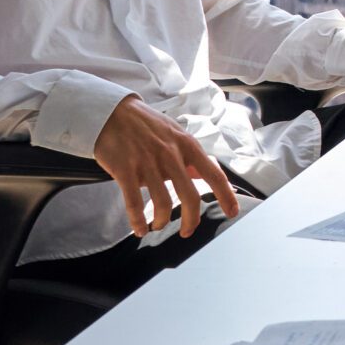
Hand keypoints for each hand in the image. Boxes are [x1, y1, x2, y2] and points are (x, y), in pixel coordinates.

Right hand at [91, 95, 239, 239]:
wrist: (112, 113)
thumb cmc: (146, 125)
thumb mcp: (176, 134)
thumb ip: (190, 156)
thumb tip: (206, 174)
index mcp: (188, 145)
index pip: (214, 175)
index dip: (226, 196)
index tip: (232, 212)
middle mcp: (171, 154)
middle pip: (190, 196)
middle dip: (191, 220)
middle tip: (187, 231)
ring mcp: (147, 162)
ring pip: (163, 203)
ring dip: (162, 221)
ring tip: (158, 225)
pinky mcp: (124, 169)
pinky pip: (134, 203)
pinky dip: (138, 221)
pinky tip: (139, 228)